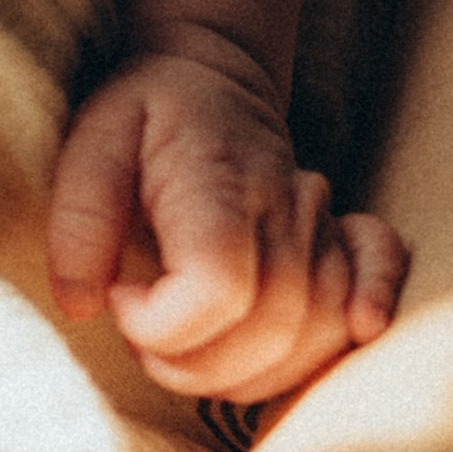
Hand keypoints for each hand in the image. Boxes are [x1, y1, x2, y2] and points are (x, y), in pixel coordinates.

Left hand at [48, 49, 403, 399]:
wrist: (211, 78)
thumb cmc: (144, 114)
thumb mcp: (88, 144)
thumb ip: (80, 223)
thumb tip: (83, 305)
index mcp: (215, 180)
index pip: (218, 285)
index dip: (165, 326)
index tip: (120, 302)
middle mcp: (283, 204)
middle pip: (272, 326)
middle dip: (197, 366)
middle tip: (143, 343)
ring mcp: (320, 223)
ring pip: (317, 330)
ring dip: (250, 373)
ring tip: (190, 351)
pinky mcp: (341, 237)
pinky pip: (372, 287)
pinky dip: (355, 327)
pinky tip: (349, 335)